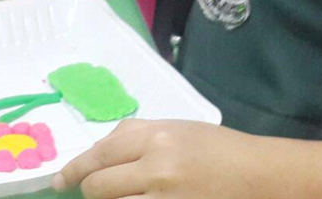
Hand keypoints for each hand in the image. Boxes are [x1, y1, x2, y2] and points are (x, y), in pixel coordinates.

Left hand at [54, 119, 257, 198]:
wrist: (260, 176)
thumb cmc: (218, 148)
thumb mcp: (176, 129)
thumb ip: (136, 137)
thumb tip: (97, 154)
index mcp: (158, 137)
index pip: (100, 154)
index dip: (75, 170)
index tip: (61, 181)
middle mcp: (158, 167)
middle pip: (100, 186)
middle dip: (91, 192)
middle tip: (94, 193)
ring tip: (122, 197)